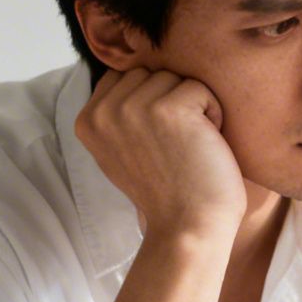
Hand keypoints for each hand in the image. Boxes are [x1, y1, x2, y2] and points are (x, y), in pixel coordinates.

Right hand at [75, 68, 246, 238]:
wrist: (187, 228)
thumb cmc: (166, 193)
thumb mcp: (121, 152)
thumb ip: (116, 115)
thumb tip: (125, 73)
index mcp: (87, 120)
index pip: (124, 77)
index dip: (151, 102)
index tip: (158, 142)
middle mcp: (104, 112)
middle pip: (150, 73)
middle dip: (172, 101)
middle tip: (177, 146)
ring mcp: (133, 109)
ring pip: (175, 78)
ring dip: (193, 107)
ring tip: (190, 146)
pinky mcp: (168, 109)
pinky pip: (200, 88)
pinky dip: (213, 114)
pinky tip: (204, 147)